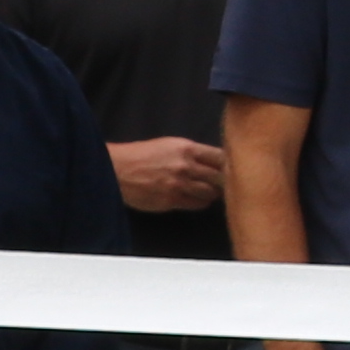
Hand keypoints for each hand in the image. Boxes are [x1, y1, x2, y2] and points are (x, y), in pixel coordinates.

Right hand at [110, 137, 226, 215]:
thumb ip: (190, 153)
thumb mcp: (168, 145)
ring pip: (210, 193)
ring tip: (211, 192)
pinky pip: (196, 204)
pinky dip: (200, 202)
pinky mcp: (171, 200)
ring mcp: (179, 185)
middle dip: (224, 181)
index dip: (229, 164)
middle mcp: (186, 166)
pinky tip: (198, 199)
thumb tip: (211, 162)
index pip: (220, 157)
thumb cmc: (140, 155)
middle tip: (225, 183)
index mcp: (186, 148)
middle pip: (220, 176)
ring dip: (213, 193)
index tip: (233, 168)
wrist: (116, 169)